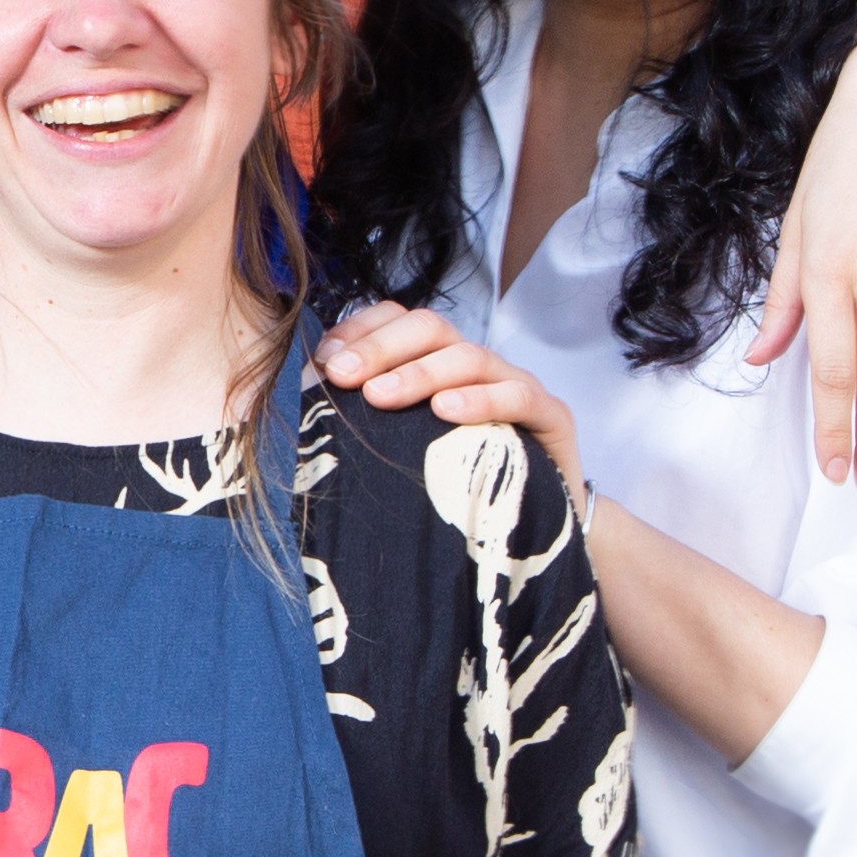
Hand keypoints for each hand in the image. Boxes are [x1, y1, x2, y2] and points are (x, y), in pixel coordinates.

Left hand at [316, 303, 588, 514]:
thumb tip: (304, 406)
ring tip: (380, 395)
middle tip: (342, 376)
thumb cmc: (461, 492)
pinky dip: (482, 399)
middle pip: (429, 328)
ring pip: (469, 356)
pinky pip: (519, 395)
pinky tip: (447, 410)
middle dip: (380, 348)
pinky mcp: (552, 417)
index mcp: (439, 364)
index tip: (324, 361)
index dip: (360, 330)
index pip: (398, 320)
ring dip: (420, 372)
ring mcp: (517, 385)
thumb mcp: (407, 452)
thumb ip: (367, 425)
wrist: (538, 536)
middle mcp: (477, 366)